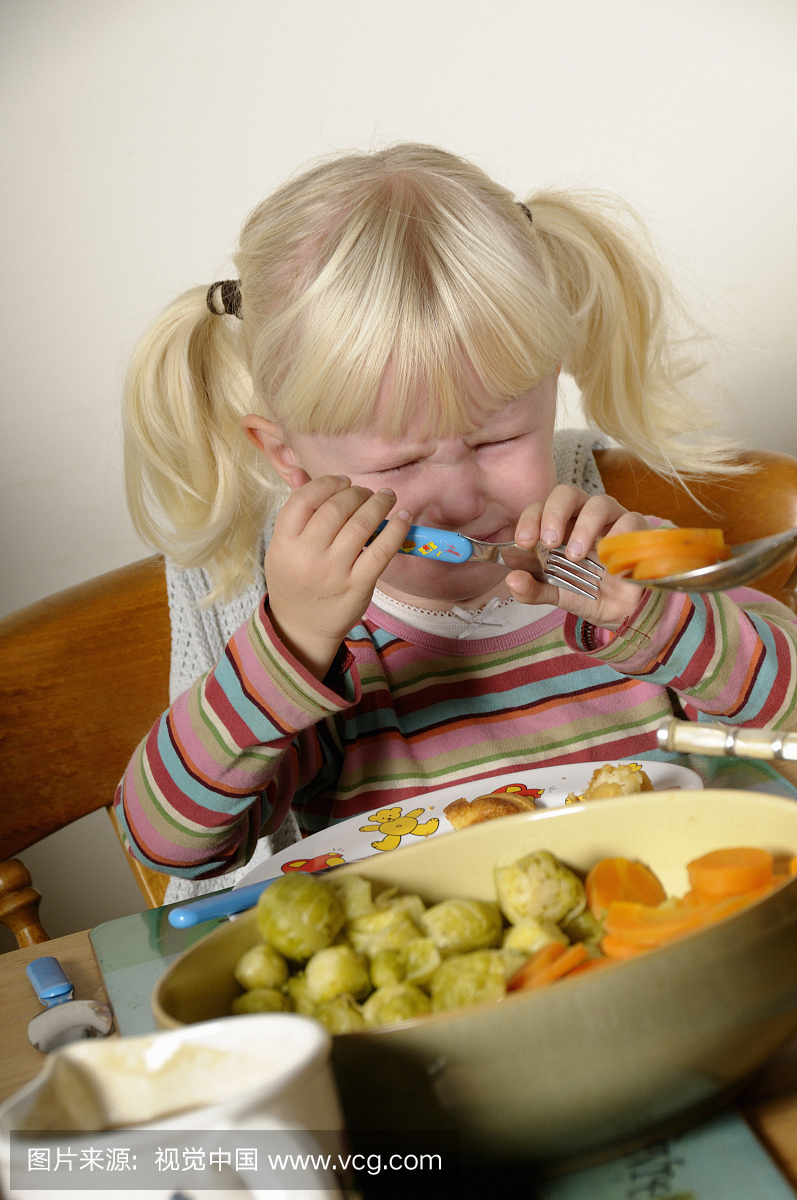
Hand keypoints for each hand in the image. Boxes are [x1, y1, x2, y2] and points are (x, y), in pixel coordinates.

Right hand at [265, 470, 410, 679]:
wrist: (301, 627)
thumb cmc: (294, 580)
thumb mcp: (283, 547)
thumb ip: (295, 510)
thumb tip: (299, 470)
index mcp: (283, 542)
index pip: (305, 499)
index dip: (328, 483)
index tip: (343, 482)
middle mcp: (307, 556)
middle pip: (337, 509)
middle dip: (357, 493)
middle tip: (367, 493)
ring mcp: (333, 572)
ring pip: (361, 525)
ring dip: (379, 504)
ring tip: (387, 498)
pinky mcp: (357, 585)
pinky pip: (381, 551)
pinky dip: (396, 529)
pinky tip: (403, 517)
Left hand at [506, 485, 651, 628]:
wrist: (623, 611)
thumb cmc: (587, 592)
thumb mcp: (556, 593)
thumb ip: (532, 588)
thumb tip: (512, 581)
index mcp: (559, 525)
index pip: (540, 508)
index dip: (530, 520)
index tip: (524, 542)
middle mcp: (583, 514)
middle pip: (566, 493)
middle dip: (554, 514)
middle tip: (549, 542)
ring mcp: (612, 518)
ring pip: (598, 503)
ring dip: (584, 527)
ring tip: (576, 556)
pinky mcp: (637, 528)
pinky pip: (628, 521)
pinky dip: (616, 538)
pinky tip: (608, 561)